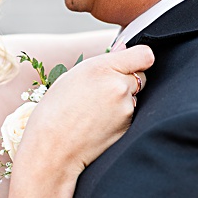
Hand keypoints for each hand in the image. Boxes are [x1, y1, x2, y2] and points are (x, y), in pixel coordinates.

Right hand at [19, 45, 154, 173]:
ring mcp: (125, 108)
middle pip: (141, 76)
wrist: (52, 149)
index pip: (144, 54)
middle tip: (103, 92)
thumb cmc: (55, 110)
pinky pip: (130, 115)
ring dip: (123, 100)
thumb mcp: (72, 77)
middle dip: (128, 80)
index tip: (133, 63)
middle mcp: (118, 86)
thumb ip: (103, 62)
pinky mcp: (128, 126)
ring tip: (95, 111)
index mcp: (102, 68)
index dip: (139, 59)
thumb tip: (125, 48)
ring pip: (134, 97)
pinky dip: (120, 117)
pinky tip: (99, 123)